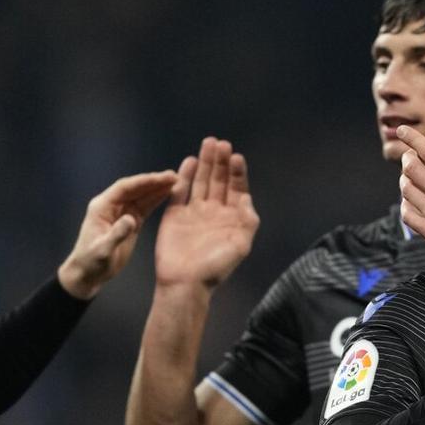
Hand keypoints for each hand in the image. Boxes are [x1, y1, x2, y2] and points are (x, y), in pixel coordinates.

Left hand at [57, 170, 177, 299]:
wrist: (88, 274)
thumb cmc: (92, 262)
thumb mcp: (103, 250)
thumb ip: (117, 234)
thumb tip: (131, 219)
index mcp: (102, 207)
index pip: (124, 188)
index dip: (144, 182)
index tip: (162, 178)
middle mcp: (112, 206)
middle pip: (135, 188)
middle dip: (154, 182)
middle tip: (175, 176)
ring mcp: (122, 213)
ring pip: (142, 196)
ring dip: (158, 188)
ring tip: (177, 182)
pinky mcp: (131, 221)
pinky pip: (145, 207)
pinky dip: (157, 200)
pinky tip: (170, 195)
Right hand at [154, 137, 258, 290]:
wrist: (186, 282)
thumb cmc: (216, 267)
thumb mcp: (241, 245)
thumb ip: (248, 221)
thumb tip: (247, 198)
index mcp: (232, 218)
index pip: (237, 189)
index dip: (237, 173)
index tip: (237, 156)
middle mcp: (214, 211)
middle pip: (219, 181)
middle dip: (221, 162)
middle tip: (221, 143)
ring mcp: (195, 212)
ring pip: (202, 182)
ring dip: (205, 164)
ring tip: (209, 144)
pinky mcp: (175, 214)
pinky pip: (181, 191)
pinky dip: (185, 176)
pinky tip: (190, 161)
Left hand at [398, 126, 424, 273]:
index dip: (412, 138)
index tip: (403, 131)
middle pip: (412, 169)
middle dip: (408, 158)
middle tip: (411, 156)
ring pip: (406, 191)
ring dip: (405, 179)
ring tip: (410, 177)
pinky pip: (407, 215)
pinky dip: (405, 204)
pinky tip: (412, 201)